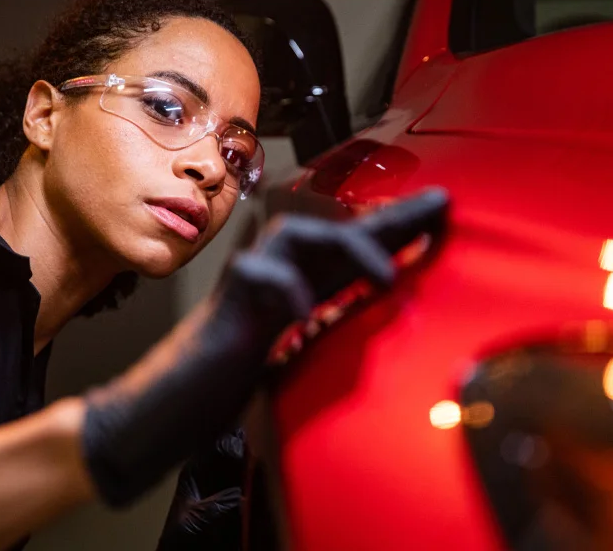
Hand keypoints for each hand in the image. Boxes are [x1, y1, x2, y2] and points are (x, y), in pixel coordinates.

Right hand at [80, 189, 449, 506]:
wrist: (171, 406)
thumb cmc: (232, 384)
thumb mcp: (302, 360)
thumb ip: (335, 336)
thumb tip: (391, 322)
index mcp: (300, 290)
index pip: (352, 252)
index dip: (396, 230)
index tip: (441, 213)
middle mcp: (278, 277)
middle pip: (335, 232)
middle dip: (388, 219)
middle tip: (438, 207)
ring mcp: (250, 283)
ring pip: (298, 236)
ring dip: (347, 247)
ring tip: (388, 276)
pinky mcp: (228, 301)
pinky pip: (260, 277)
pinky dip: (289, 291)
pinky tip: (308, 316)